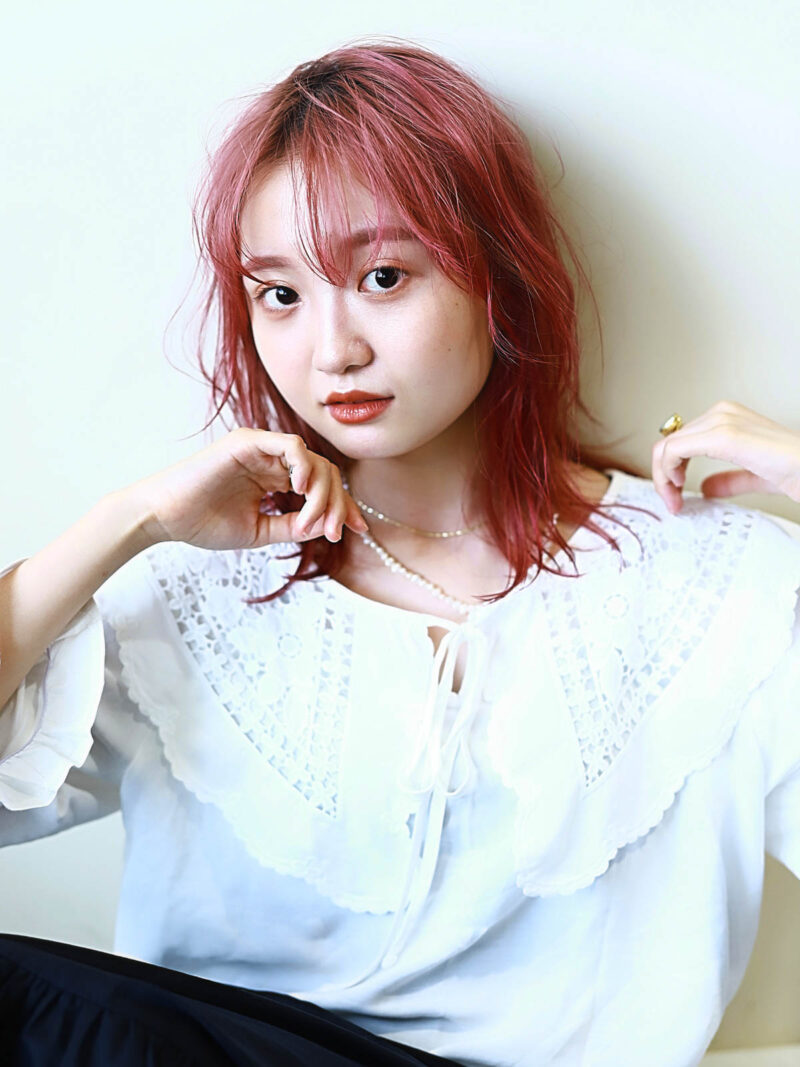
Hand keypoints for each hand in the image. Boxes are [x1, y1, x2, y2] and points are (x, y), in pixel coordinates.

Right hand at [124, 428, 367, 548]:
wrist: (164, 518)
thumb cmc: (203, 523)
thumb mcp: (260, 531)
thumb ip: (293, 526)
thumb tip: (328, 526)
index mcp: (275, 479)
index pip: (322, 486)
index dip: (344, 507)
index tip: (359, 530)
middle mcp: (272, 460)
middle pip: (325, 473)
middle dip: (337, 504)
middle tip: (336, 532)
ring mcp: (261, 449)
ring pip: (313, 460)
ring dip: (322, 492)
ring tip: (313, 520)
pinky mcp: (248, 442)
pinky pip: (289, 445)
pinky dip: (303, 465)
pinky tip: (302, 489)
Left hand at [651, 400, 799, 513]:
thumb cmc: (797, 470)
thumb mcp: (755, 476)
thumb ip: (730, 479)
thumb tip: (707, 487)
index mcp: (728, 418)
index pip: (680, 440)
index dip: (669, 469)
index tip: (676, 496)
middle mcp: (721, 413)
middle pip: (669, 442)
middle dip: (663, 476)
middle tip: (672, 502)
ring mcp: (721, 420)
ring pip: (667, 446)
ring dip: (663, 478)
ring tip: (675, 499)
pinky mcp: (722, 434)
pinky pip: (675, 450)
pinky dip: (667, 472)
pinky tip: (678, 488)